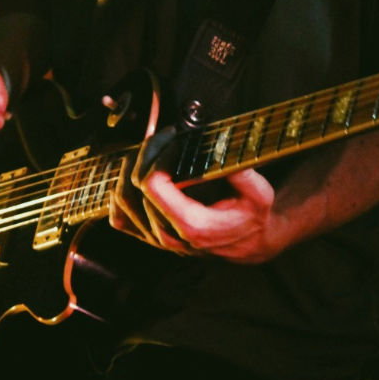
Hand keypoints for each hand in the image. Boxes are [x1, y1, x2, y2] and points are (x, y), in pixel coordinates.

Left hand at [109, 133, 279, 263]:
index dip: (159, 155)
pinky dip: (120, 192)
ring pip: (122, 199)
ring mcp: (155, 239)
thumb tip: (220, 148)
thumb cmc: (253, 217)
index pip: (152, 184)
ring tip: (152, 148)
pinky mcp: (149, 237)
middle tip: (167, 134)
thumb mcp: (259, 194)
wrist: (249, 245)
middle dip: (148, 152)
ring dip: (131, 167)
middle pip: (134, 186)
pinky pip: (119, 217)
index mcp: (192, 225)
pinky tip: (135, 174)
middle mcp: (169, 236)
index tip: (177, 138)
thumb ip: (242, 173)